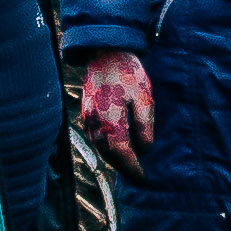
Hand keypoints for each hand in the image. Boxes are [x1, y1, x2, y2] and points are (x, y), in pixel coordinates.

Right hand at [70, 50, 155, 169]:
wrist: (106, 52)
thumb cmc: (128, 73)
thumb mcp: (144, 97)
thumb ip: (144, 124)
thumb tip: (145, 149)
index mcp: (111, 119)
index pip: (121, 152)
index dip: (132, 167)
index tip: (142, 177)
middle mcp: (95, 122)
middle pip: (108, 154)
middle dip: (123, 167)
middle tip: (137, 175)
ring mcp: (87, 117)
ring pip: (99, 147)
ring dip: (112, 158)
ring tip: (128, 165)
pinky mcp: (85, 112)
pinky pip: (93, 137)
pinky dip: (104, 147)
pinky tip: (114, 147)